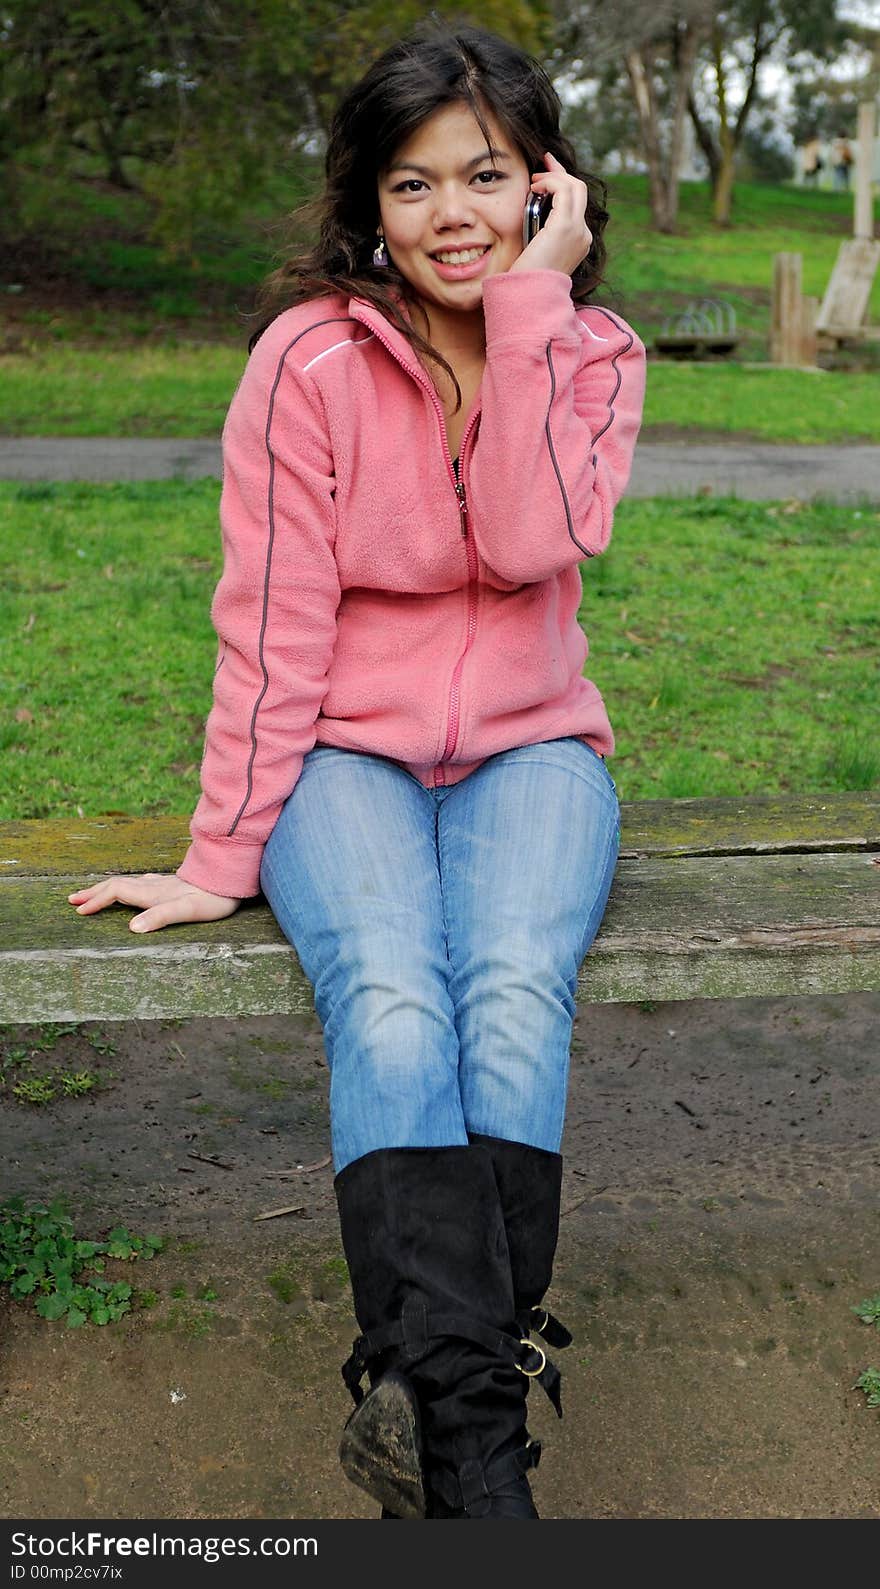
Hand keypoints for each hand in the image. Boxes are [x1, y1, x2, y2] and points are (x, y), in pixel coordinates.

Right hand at [68, 874, 240, 933]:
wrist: (231, 881)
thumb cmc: (212, 900)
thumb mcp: (188, 911)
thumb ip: (160, 917)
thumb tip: (133, 928)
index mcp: (153, 893)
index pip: (116, 892)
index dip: (97, 901)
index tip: (79, 910)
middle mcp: (154, 886)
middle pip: (116, 885)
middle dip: (94, 892)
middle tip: (73, 899)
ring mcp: (163, 884)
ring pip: (127, 883)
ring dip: (107, 889)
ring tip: (94, 894)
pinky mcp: (172, 885)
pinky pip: (140, 884)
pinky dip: (127, 887)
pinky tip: (133, 888)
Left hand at [510, 151, 591, 276]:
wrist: (529, 296)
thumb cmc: (527, 279)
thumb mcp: (538, 252)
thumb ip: (541, 233)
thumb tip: (532, 210)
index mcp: (578, 242)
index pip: (576, 205)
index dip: (562, 185)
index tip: (545, 175)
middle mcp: (583, 235)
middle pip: (579, 191)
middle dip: (561, 172)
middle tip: (543, 162)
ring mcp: (577, 231)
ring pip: (574, 186)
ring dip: (553, 176)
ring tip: (535, 180)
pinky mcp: (565, 227)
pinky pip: (563, 190)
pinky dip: (549, 182)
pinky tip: (535, 187)